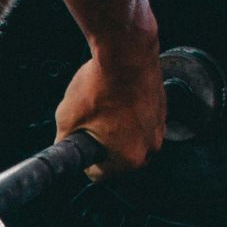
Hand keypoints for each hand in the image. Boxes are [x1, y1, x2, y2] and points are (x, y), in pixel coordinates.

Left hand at [54, 48, 165, 180]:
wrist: (126, 53)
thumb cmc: (100, 85)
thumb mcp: (67, 119)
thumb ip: (64, 141)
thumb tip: (63, 145)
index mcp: (128, 158)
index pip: (98, 174)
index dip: (83, 158)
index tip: (78, 144)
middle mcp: (150, 148)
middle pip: (117, 158)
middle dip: (102, 145)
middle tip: (90, 123)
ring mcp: (159, 128)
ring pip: (130, 139)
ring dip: (117, 130)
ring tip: (104, 108)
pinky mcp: (163, 110)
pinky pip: (141, 122)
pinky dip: (130, 115)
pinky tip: (117, 99)